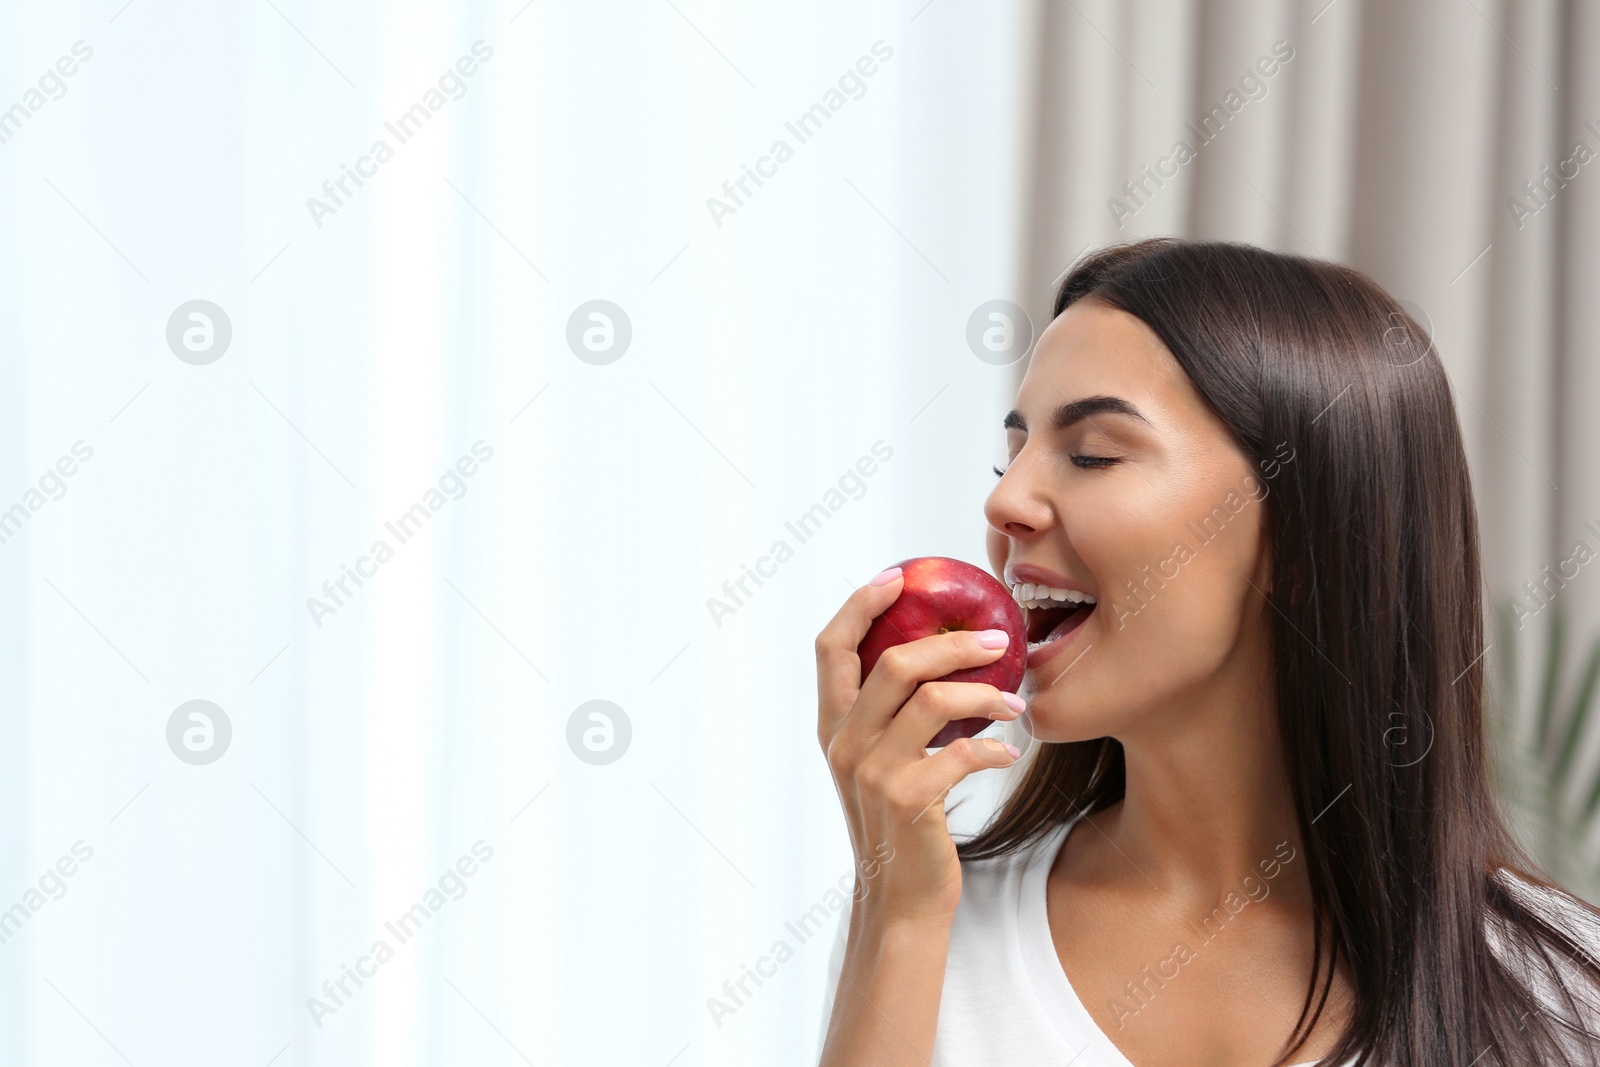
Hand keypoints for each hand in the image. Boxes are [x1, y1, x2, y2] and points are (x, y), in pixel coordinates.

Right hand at [815, 567, 1024, 924]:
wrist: (900, 897)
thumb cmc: (903, 822)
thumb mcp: (881, 762)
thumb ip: (891, 715)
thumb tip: (941, 655)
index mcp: (833, 725)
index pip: (831, 647)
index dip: (860, 604)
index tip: (900, 578)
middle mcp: (845, 744)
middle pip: (894, 662)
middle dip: (952, 643)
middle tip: (998, 640)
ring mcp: (873, 773)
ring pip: (933, 701)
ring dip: (984, 693)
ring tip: (1014, 700)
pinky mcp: (909, 800)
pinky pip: (961, 753)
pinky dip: (994, 747)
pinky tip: (1009, 752)